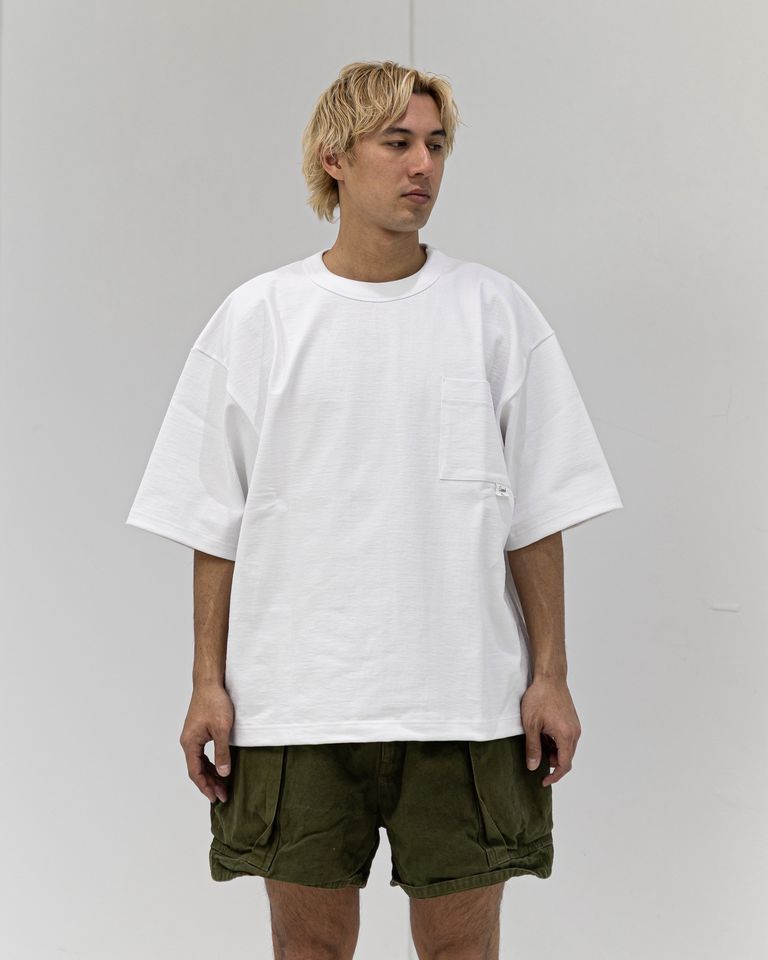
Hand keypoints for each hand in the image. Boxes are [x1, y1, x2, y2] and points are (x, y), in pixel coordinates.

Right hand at [179, 682, 233, 802]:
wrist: (210, 683)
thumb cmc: (214, 703)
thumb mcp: (222, 729)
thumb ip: (222, 752)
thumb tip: (224, 773)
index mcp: (190, 743)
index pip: (195, 772)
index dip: (205, 786)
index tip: (215, 797)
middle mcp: (188, 742)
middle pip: (197, 769)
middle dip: (210, 783)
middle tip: (223, 795)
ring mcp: (193, 737)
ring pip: (200, 762)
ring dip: (211, 774)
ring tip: (223, 785)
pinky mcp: (199, 732)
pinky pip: (202, 754)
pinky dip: (211, 763)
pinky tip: (220, 768)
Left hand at [520, 676, 581, 786]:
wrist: (550, 677)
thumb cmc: (539, 697)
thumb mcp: (531, 725)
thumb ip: (533, 747)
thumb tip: (533, 767)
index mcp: (566, 735)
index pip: (564, 764)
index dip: (554, 776)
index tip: (544, 781)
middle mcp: (574, 732)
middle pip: (566, 757)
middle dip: (551, 762)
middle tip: (535, 758)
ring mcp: (575, 726)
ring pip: (566, 748)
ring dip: (553, 751)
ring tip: (537, 741)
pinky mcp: (572, 720)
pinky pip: (566, 738)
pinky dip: (555, 742)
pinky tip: (543, 733)